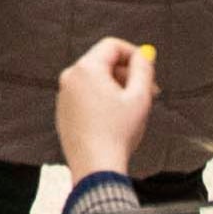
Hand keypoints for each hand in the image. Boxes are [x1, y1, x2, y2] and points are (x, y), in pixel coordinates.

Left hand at [54, 36, 161, 178]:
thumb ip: (143, 70)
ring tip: (134, 110)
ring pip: (95, 81)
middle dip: (127, 74)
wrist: (95, 167)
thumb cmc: (118, 132)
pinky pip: (85, 97)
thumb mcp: (140, 97)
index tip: (149, 69)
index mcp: (86, 68)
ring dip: (116, 89)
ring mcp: (63, 95)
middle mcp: (69, 77)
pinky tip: (115, 122)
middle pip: (103, 63)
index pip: (112, 46)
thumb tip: (144, 54)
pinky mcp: (63, 112)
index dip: (134, 54)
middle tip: (150, 93)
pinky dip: (102, 101)